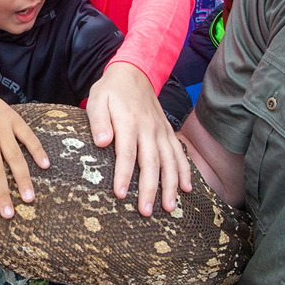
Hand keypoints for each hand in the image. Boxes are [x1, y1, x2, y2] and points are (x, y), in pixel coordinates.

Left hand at [86, 63, 192, 215]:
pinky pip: (179, 154)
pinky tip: (187, 189)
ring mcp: (161, 132)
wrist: (134, 73)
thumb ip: (99, 121)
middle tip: (145, 211)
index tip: (121, 194)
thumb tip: (102, 142)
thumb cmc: (111, 91)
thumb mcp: (97, 101)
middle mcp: (149, 129)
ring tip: (168, 208)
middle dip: (150, 189)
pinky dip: (185, 171)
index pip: (127, 153)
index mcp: (129, 122)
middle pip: (151, 163)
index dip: (124, 175)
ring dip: (170, 186)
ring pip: (169, 162)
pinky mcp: (167, 133)